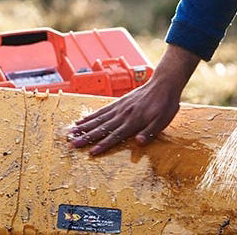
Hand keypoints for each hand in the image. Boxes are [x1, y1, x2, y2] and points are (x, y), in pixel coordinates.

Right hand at [68, 44, 199, 154]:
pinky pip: (101, 110)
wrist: (163, 83)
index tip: (91, 153)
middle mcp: (123, 114)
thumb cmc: (165, 104)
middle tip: (72, 145)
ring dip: (84, 127)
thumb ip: (150, 132)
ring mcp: (119, 107)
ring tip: (70, 133)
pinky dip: (90, 116)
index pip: (116, 135)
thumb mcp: (163, 120)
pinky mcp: (118, 102)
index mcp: (134, 121)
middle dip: (87, 137)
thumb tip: (138, 142)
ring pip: (98, 119)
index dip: (104, 145)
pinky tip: (81, 121)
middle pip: (102, 128)